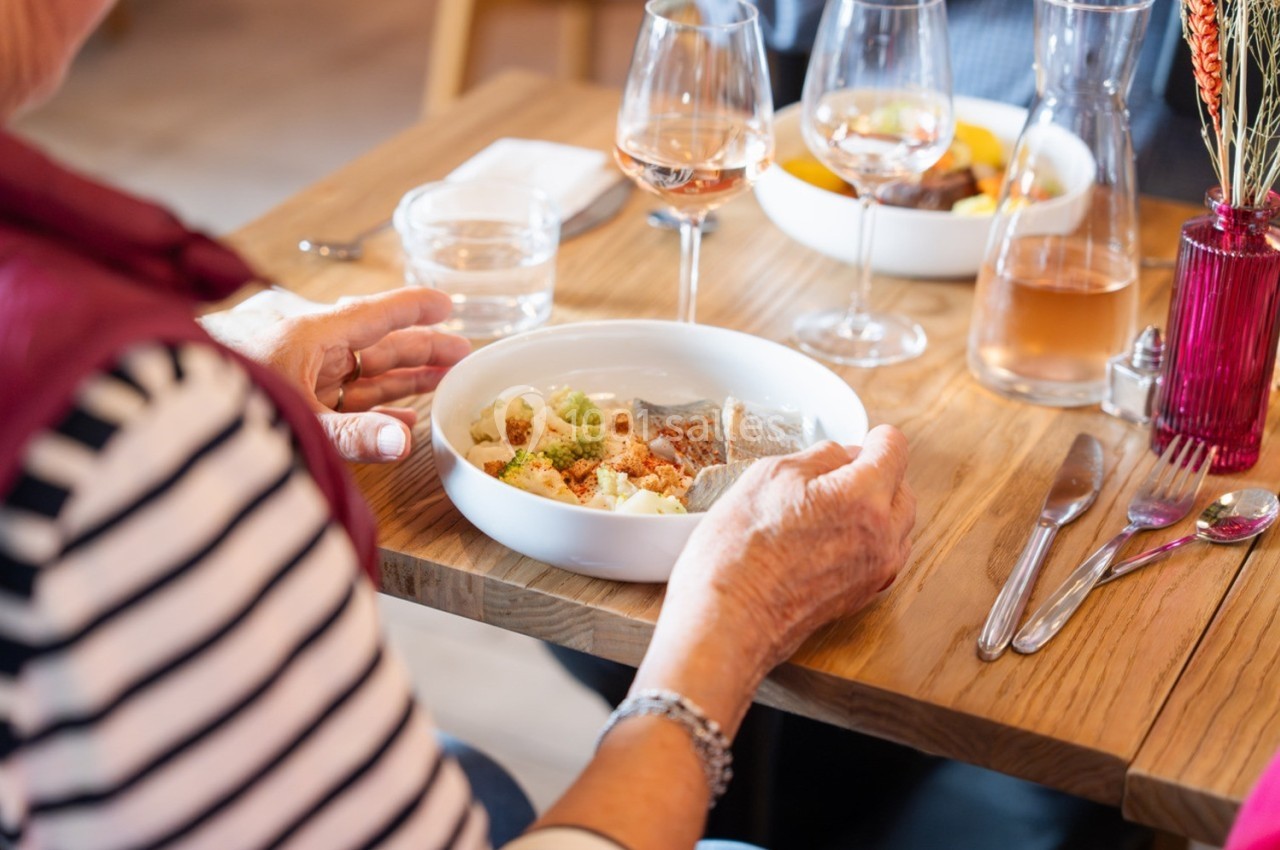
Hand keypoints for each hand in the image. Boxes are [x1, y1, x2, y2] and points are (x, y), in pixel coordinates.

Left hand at [206, 288, 469, 461]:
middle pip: (376, 345)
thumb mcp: (295, 417)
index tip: (448, 304)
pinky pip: (339, 400)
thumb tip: (405, 442)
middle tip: (462, 354)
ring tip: (443, 382)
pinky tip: (399, 421)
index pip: (375, 314)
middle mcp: (304, 348)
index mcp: (307, 334)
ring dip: (402, 379)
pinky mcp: (287, 401)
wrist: (155, 406)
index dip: (415, 309)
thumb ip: (352, 436)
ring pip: (361, 373)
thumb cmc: (219, 402)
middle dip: (422, 350)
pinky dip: (370, 409)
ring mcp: (296, 376)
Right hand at [668, 425, 914, 672]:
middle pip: (903, 489)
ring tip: (832, 505)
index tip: (864, 440)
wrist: (727, 621)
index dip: (875, 438)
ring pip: (897, 526)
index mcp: (863, 497)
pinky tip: (832, 536)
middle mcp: (882, 537)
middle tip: (839, 472)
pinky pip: (883, 556)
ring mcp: (875, 572)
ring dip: (877, 508)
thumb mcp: (770, 476)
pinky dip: (869, 539)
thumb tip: (841, 457)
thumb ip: (819, 458)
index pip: (894, 450)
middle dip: (879, 474)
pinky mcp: (861, 597)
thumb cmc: (740, 550)